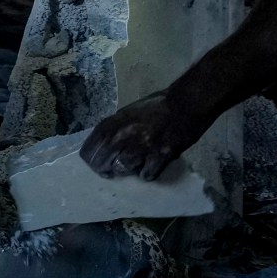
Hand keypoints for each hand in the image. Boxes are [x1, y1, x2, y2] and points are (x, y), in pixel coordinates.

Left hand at [80, 92, 209, 180]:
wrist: (186, 103)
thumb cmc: (157, 107)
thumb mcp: (128, 112)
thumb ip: (114, 128)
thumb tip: (101, 147)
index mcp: (114, 122)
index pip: (90, 147)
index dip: (91, 159)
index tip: (97, 164)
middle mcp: (124, 134)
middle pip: (101, 161)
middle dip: (104, 169)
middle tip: (111, 171)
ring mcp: (142, 146)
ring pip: (122, 169)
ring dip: (127, 170)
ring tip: (135, 164)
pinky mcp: (160, 155)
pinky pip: (146, 174)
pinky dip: (148, 173)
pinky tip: (152, 166)